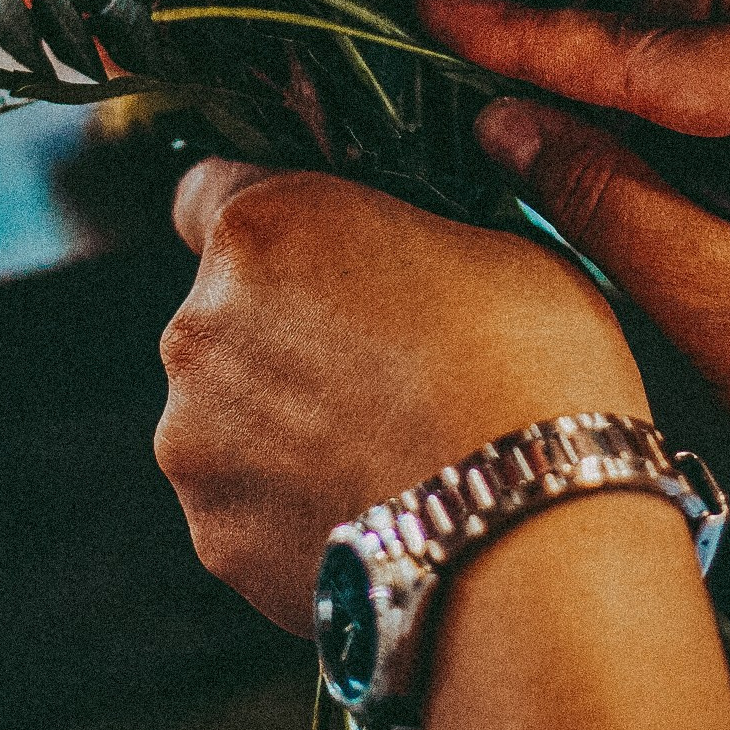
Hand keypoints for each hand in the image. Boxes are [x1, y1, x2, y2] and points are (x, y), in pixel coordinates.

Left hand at [155, 162, 649, 632]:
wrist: (534, 541)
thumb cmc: (531, 375)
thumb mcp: (496, 244)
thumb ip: (405, 231)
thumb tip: (402, 245)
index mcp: (262, 227)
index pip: (207, 188)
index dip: (267, 216)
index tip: (312, 244)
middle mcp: (200, 327)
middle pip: (224, 311)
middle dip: (288, 329)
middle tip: (386, 360)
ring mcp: (196, 440)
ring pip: (228, 412)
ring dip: (284, 422)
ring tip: (387, 448)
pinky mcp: (215, 537)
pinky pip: (245, 502)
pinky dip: (292, 504)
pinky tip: (373, 507)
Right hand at [420, 0, 729, 624]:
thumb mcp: (717, 308)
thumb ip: (602, 196)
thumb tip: (503, 120)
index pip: (660, 49)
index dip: (535, 38)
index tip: (437, 9)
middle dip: (618, 28)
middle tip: (528, 89)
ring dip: (668, 61)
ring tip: (585, 127)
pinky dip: (720, 99)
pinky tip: (663, 155)